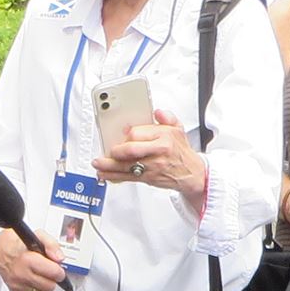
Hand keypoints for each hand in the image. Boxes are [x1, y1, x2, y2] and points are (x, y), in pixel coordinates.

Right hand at [0, 228, 66, 290]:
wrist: (0, 250)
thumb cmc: (18, 243)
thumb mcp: (37, 235)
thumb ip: (51, 245)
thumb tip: (59, 258)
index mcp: (27, 259)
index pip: (54, 273)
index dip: (59, 270)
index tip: (58, 268)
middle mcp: (21, 274)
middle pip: (49, 286)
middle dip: (53, 279)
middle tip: (49, 271)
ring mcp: (17, 286)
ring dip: (46, 285)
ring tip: (41, 275)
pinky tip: (35, 281)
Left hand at [91, 110, 205, 197]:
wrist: (192, 174)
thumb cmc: (181, 152)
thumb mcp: (178, 129)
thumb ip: (167, 118)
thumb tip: (157, 112)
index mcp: (163, 137)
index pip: (138, 133)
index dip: (126, 134)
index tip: (121, 134)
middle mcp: (157, 152)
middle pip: (130, 151)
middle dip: (115, 151)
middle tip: (107, 150)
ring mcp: (152, 167)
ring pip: (126, 166)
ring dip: (108, 166)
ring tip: (97, 163)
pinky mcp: (148, 178)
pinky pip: (127, 177)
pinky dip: (113, 177)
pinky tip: (104, 174)